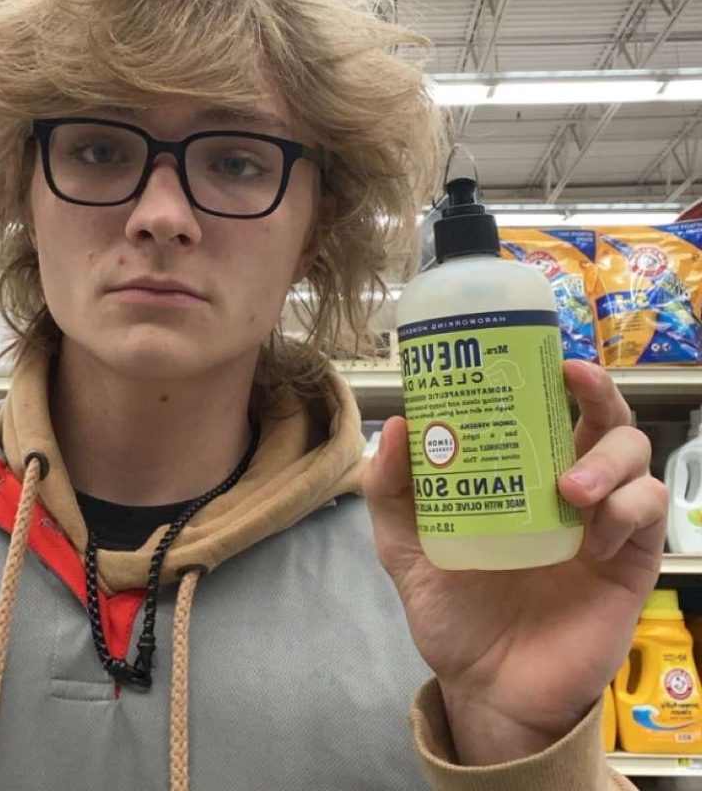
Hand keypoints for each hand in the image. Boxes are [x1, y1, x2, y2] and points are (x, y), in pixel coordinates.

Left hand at [364, 360, 665, 764]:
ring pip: (634, 457)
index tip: (542, 350)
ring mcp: (602, 523)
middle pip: (603, 419)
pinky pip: (648, 515)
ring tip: (571, 487)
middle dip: (597, 392)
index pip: (545, 410)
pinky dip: (628, 509)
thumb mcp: (405, 547)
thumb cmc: (451, 611)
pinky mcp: (630, 562)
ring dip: (609, 458)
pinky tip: (594, 529)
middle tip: (575, 381)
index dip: (551, 375)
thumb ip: (391, 491)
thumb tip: (397, 424)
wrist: (486, 687)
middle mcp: (565, 488)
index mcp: (517, 476)